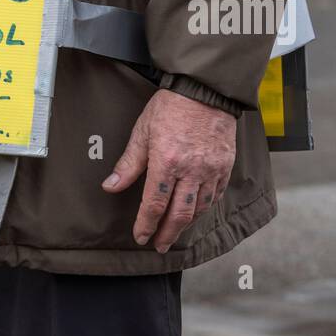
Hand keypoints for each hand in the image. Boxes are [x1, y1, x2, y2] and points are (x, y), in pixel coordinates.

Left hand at [102, 88, 235, 252]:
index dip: (146, 224)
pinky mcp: (225, 166)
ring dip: (185, 225)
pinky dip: (204, 209)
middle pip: (179, 214)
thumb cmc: (170, 106)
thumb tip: (110, 186)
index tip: (140, 236)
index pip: (155, 203)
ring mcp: (211, 170)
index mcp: (167, 161)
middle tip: (159, 246)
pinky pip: (215, 196)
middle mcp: (191, 170)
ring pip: (199, 209)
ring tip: (174, 232)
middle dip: (167, 234)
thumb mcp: (142, 131)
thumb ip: (129, 163)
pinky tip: (196, 213)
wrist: (205, 90)